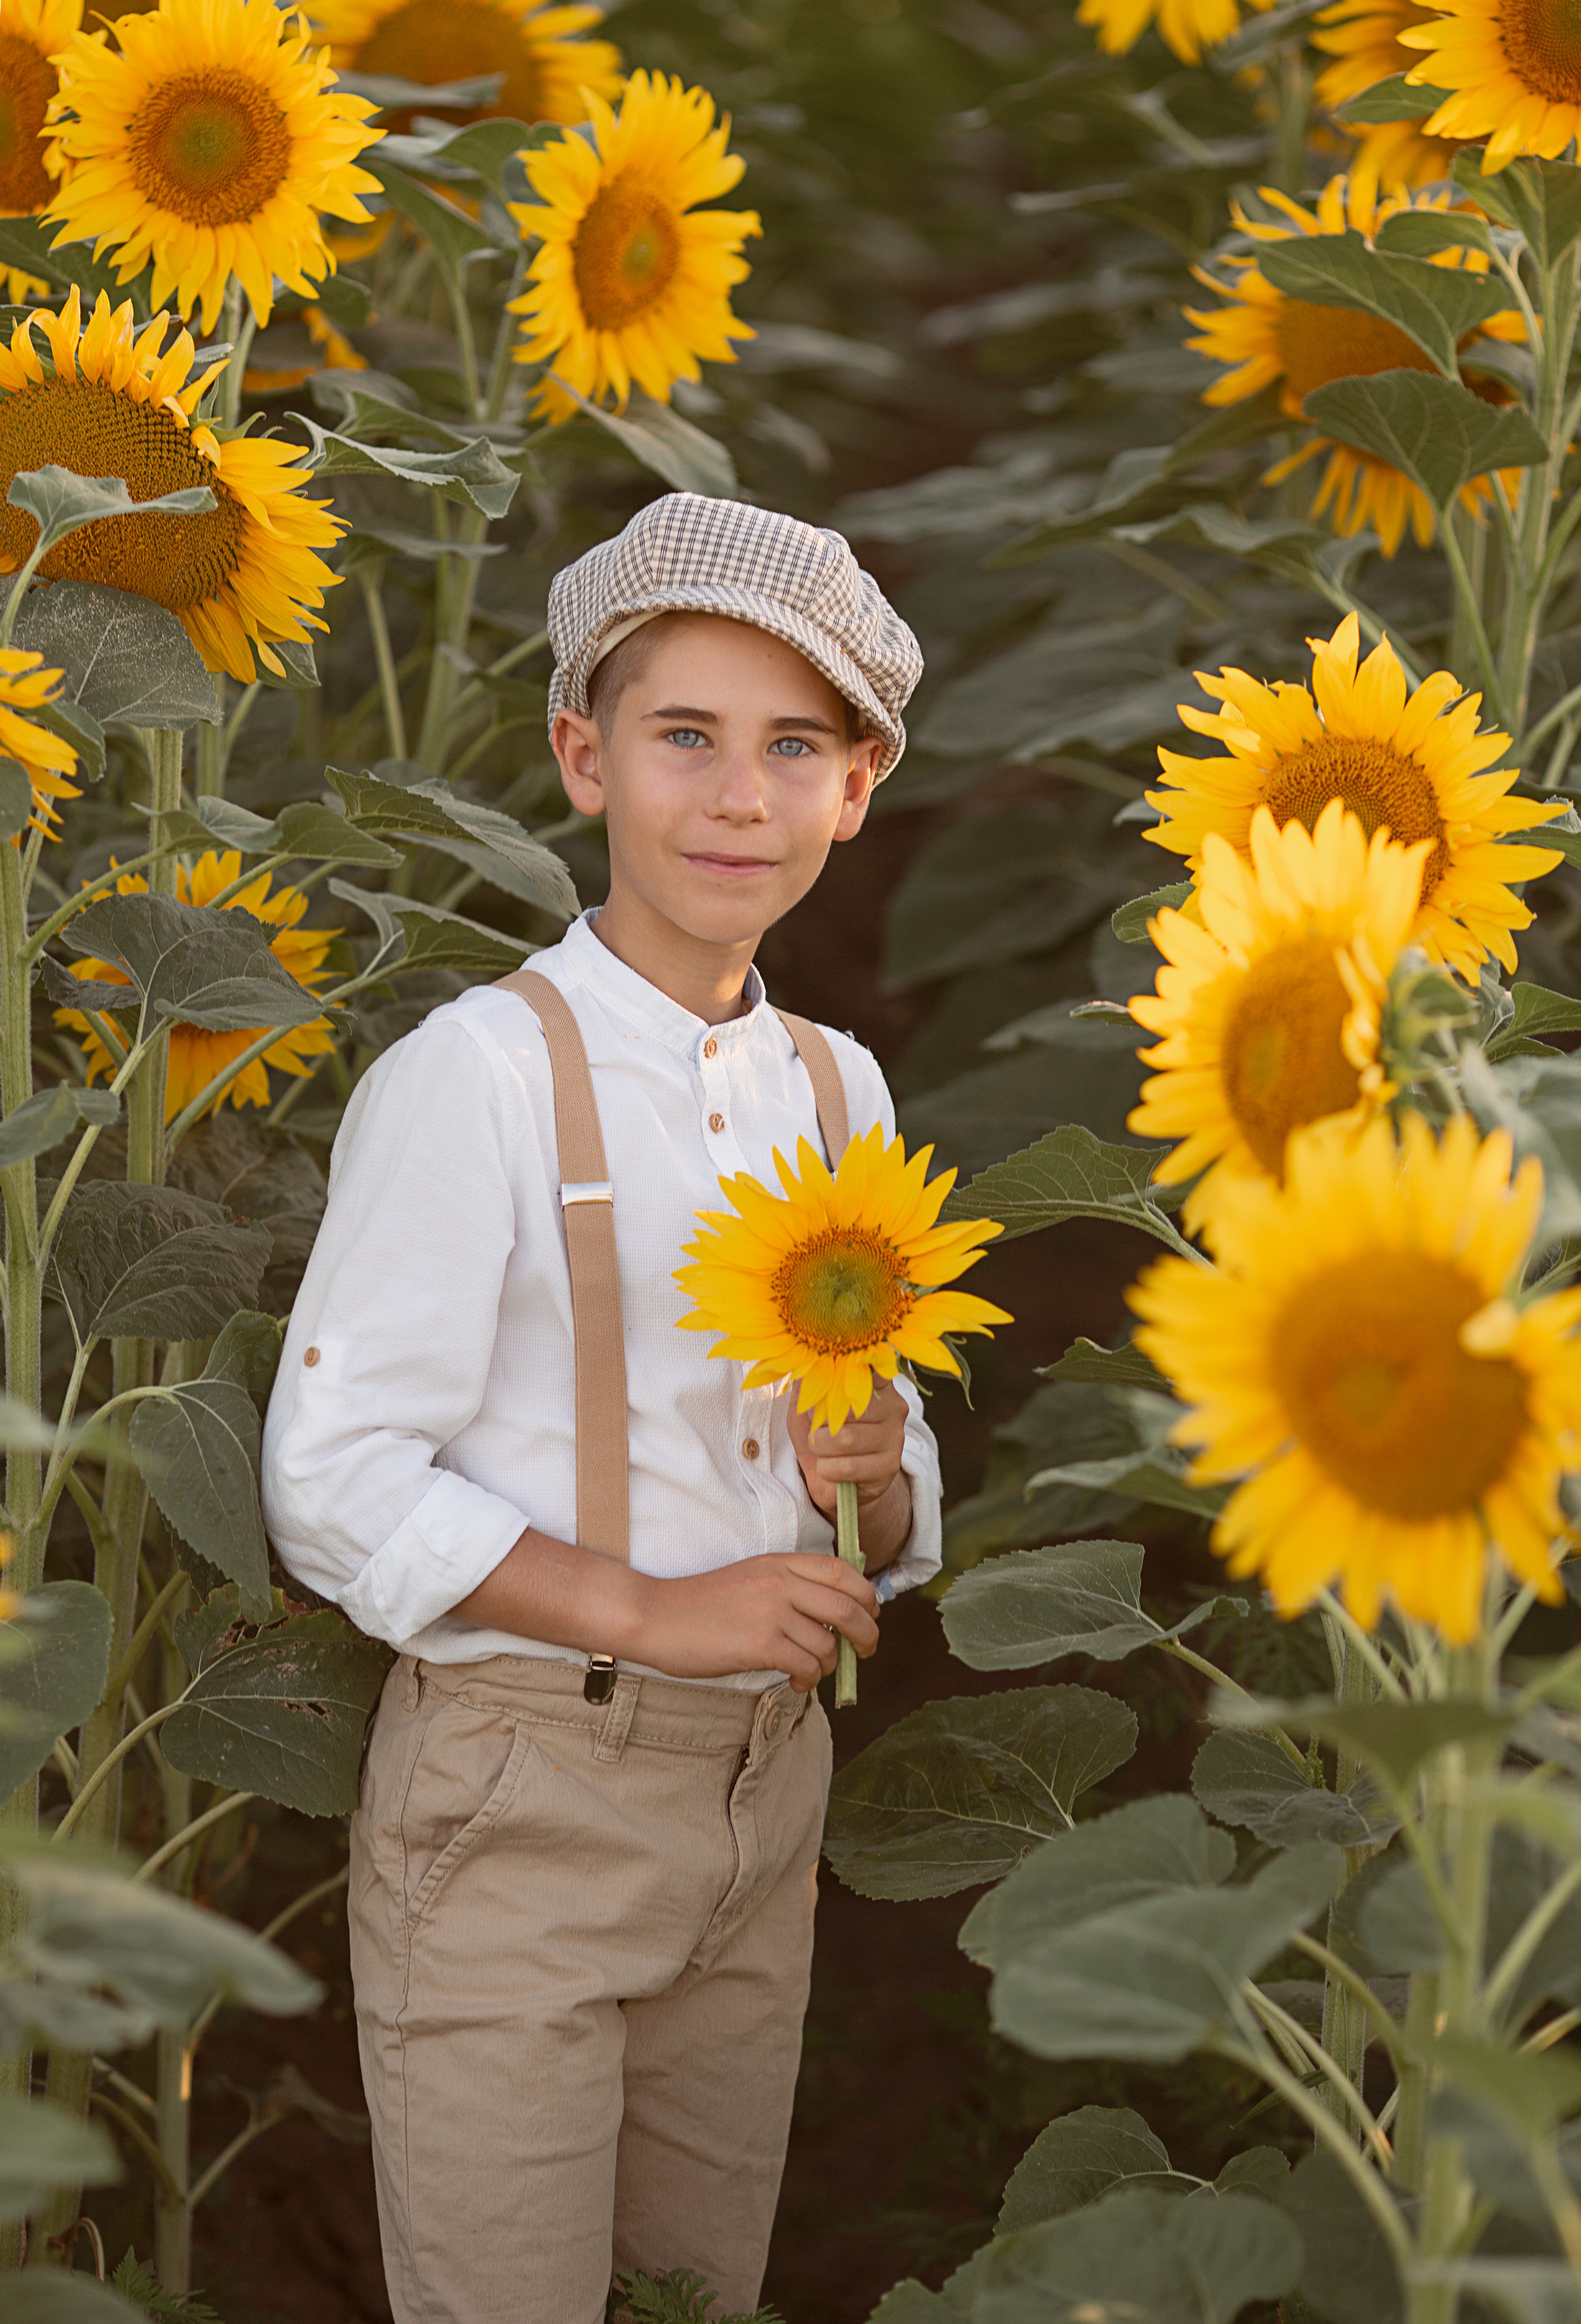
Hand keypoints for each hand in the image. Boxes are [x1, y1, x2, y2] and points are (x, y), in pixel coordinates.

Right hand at [633, 1554, 880, 1692]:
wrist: (656, 1616)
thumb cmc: (699, 1604)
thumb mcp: (749, 1578)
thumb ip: (786, 1586)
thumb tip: (831, 1614)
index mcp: (779, 1563)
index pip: (842, 1570)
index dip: (866, 1594)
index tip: (870, 1613)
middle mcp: (781, 1583)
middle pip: (849, 1607)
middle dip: (868, 1634)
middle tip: (867, 1650)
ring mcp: (772, 1612)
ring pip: (830, 1643)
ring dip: (831, 1664)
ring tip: (813, 1670)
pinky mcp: (761, 1644)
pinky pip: (808, 1665)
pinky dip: (809, 1678)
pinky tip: (796, 1680)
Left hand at [786, 1375, 907, 1516]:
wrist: (836, 1484)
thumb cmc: (823, 1440)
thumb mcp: (807, 1412)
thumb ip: (805, 1390)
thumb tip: (800, 1371)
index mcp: (877, 1385)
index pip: (870, 1366)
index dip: (844, 1372)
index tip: (828, 1378)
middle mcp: (893, 1407)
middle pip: (845, 1407)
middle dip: (818, 1424)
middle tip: (815, 1432)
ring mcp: (895, 1437)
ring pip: (844, 1438)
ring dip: (820, 1449)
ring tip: (822, 1452)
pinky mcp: (890, 1466)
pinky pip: (847, 1466)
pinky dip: (827, 1470)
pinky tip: (831, 1470)